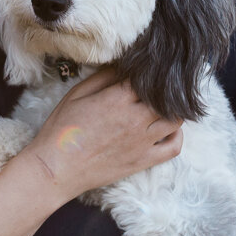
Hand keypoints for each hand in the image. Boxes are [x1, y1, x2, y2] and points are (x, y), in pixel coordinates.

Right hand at [24, 66, 182, 198]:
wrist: (57, 168)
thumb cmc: (62, 130)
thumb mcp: (77, 94)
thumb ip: (103, 78)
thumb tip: (123, 66)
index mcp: (117, 98)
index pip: (147, 78)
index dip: (148, 73)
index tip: (145, 72)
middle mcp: (135, 118)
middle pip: (166, 97)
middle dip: (164, 90)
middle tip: (155, 88)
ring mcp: (142, 141)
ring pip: (175, 120)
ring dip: (172, 110)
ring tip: (161, 107)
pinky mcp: (143, 161)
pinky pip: (174, 147)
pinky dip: (177, 135)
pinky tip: (169, 129)